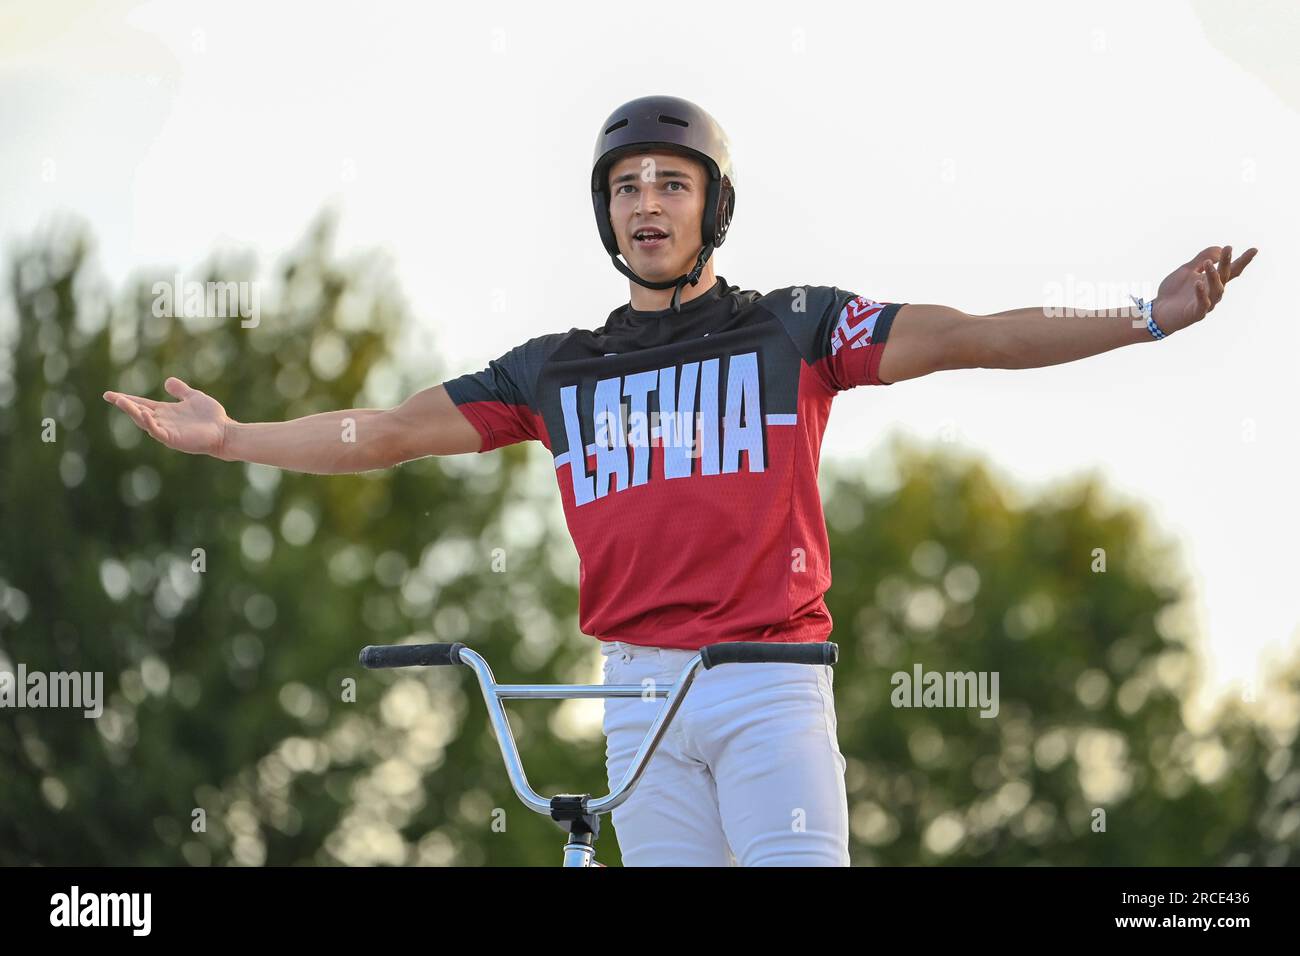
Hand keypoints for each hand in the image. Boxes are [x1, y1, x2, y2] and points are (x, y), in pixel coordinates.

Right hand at [102, 377, 232, 457]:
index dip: (127, 399)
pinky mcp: (174, 439)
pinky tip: (144, 414)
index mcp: (165, 412)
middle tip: (112, 397)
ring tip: (122, 402)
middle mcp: (163, 421)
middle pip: (139, 412)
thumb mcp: (193, 397)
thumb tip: (167, 381)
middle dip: (125, 405)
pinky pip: (158, 432)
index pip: (142, 404)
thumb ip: (180, 390)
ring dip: (133, 412)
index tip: (109, 394)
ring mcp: (167, 431)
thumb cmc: (211, 417)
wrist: (225, 431)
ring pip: (145, 422)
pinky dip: (150, 423)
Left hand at [1153, 244, 1256, 334]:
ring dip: (1213, 276)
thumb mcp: (1187, 270)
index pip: (1230, 270)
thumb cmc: (1173, 291)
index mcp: (1211, 281)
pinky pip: (1202, 303)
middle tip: (1228, 248)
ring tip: (1207, 264)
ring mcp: (1206, 303)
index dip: (1242, 261)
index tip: (1254, 249)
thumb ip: (1201, 259)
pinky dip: (1201, 293)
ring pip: (1216, 290)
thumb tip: (1220, 249)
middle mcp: (1212, 292)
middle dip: (1226, 263)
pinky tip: (1198, 283)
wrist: (1157, 312)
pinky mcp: (1196, 314)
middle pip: (1224, 277)